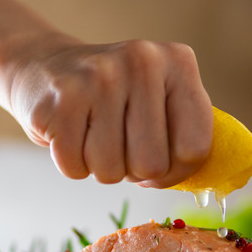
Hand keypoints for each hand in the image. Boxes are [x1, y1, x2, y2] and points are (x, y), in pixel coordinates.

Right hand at [4, 34, 212, 186]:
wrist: (45, 67)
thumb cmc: (115, 99)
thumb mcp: (161, 99)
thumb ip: (188, 134)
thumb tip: (207, 189)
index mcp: (178, 62)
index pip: (195, 148)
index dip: (177, 171)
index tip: (161, 160)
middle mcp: (142, 62)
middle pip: (153, 164)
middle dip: (135, 170)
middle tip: (121, 145)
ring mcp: (99, 78)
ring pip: (111, 171)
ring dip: (101, 167)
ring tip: (94, 134)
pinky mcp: (61, 99)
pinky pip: (75, 168)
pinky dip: (72, 163)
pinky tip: (70, 132)